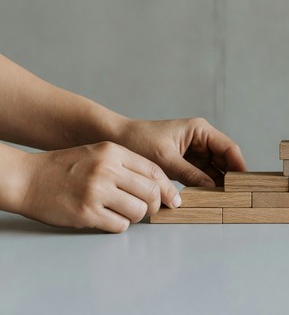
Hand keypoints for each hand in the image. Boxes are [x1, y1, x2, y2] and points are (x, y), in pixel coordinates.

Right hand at [17, 142, 180, 232]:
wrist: (28, 179)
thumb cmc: (65, 167)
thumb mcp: (98, 153)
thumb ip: (126, 164)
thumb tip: (157, 183)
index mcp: (113, 152)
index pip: (154, 170)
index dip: (166, 187)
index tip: (171, 197)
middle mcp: (107, 170)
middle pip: (150, 191)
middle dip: (155, 204)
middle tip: (150, 209)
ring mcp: (96, 192)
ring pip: (138, 211)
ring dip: (137, 216)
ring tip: (126, 213)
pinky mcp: (86, 213)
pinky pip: (119, 224)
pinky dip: (120, 224)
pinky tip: (110, 218)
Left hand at [116, 118, 246, 187]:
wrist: (116, 139)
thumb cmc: (139, 140)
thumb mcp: (165, 159)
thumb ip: (190, 174)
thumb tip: (211, 188)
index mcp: (200, 130)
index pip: (228, 147)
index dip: (239, 165)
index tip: (243, 183)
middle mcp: (201, 139)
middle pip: (225, 159)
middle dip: (229, 176)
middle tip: (235, 196)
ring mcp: (194, 151)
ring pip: (215, 169)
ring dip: (217, 182)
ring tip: (223, 199)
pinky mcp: (186, 162)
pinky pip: (202, 174)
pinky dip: (205, 185)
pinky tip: (208, 196)